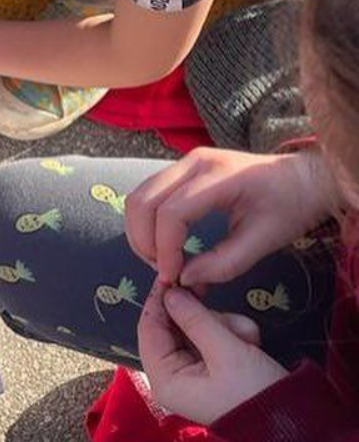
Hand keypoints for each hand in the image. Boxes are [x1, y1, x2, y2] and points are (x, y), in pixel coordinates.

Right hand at [124, 147, 333, 287]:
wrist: (302, 178)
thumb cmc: (290, 207)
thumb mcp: (267, 240)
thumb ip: (226, 263)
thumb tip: (185, 279)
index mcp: (218, 175)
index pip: (171, 213)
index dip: (165, 250)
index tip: (174, 279)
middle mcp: (192, 162)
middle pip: (143, 201)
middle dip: (144, 242)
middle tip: (164, 272)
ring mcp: (183, 163)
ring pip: (138, 197)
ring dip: (140, 233)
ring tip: (161, 261)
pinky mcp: (180, 171)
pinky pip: (148, 195)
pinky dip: (146, 223)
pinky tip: (164, 245)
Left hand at [138, 281, 286, 424]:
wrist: (299, 425)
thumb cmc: (255, 391)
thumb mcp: (225, 351)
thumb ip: (194, 319)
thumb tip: (169, 292)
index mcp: (165, 380)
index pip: (148, 330)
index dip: (158, 301)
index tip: (170, 274)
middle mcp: (174, 377)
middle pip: (174, 326)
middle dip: (203, 317)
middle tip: (219, 307)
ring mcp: (195, 373)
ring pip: (198, 329)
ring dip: (224, 326)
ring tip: (247, 338)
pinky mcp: (215, 368)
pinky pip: (215, 340)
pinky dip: (233, 335)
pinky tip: (252, 342)